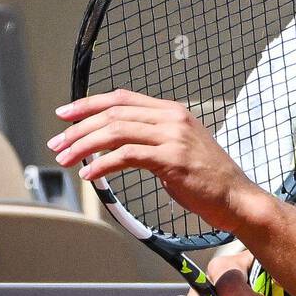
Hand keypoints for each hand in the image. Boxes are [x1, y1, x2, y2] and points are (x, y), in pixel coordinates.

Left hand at [49, 88, 261, 234]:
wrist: (236, 197)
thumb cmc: (208, 179)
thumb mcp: (179, 148)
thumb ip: (152, 139)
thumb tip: (115, 144)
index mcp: (173, 112)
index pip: (122, 98)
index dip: (89, 104)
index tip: (65, 115)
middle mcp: (172, 118)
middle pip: (114, 113)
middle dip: (79, 128)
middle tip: (58, 144)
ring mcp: (173, 137)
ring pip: (116, 132)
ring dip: (84, 146)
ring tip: (66, 159)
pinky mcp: (171, 159)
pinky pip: (126, 156)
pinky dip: (102, 164)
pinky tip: (90, 175)